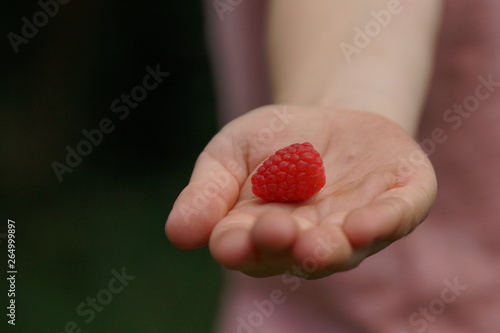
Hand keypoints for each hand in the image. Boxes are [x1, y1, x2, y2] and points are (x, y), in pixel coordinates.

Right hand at [165, 105, 436, 278]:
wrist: (335, 117)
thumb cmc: (277, 140)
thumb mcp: (233, 151)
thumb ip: (208, 190)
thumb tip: (177, 233)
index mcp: (262, 232)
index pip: (244, 246)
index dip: (237, 245)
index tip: (228, 240)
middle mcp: (309, 241)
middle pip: (295, 254)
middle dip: (285, 245)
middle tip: (276, 231)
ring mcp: (355, 227)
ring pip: (344, 248)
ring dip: (331, 248)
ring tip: (318, 245)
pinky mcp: (397, 205)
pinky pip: (393, 219)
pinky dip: (383, 222)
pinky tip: (367, 222)